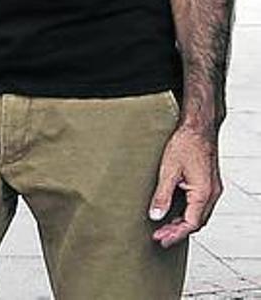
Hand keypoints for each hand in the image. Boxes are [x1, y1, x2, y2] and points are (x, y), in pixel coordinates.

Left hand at [149, 124, 221, 246]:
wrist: (198, 128)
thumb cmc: (185, 144)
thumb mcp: (168, 171)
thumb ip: (162, 196)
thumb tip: (155, 216)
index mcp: (204, 193)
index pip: (191, 223)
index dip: (175, 234)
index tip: (160, 239)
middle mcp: (212, 193)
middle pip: (196, 222)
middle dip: (177, 231)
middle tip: (158, 237)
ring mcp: (212, 189)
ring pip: (199, 214)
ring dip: (182, 223)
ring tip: (163, 228)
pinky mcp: (208, 184)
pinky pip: (199, 205)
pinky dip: (186, 212)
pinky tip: (173, 213)